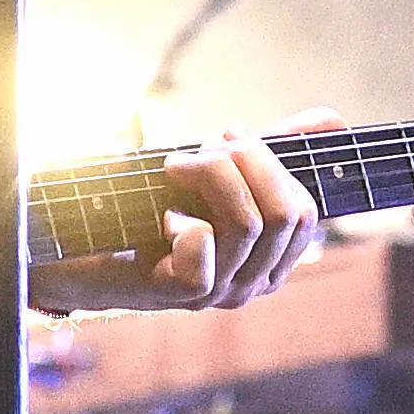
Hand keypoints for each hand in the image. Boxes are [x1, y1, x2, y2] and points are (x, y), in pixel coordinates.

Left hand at [39, 125, 328, 313]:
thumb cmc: (152, 208)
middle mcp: (254, 281)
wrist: (80, 251)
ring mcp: (222, 292)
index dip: (271, 161)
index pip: (306, 210)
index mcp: (272, 258)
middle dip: (250, 161)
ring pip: (249, 221)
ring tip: (176, 167)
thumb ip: (275, 148)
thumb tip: (333, 119)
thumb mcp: (219, 172)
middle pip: (288, 213)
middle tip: (206, 147)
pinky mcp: (184, 294)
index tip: (226, 137)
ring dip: (211, 175)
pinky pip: (205, 244)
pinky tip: (162, 218)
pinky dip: (182, 217)